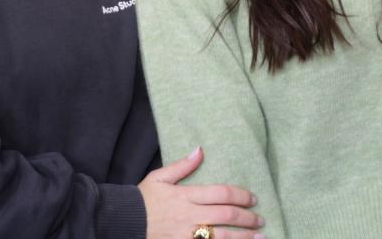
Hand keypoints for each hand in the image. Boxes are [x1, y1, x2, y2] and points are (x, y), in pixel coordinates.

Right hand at [140, 147, 264, 238]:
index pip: (222, 193)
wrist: (121, 223)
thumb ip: (182, 166)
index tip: (253, 199)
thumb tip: (200, 150)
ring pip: (221, 237)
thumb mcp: (159, 178)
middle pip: (226, 215)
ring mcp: (186, 235)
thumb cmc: (142, 200)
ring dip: (243, 238)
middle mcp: (189, 215)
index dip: (241, 195)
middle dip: (247, 218)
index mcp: (186, 195)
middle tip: (260, 220)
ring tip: (259, 238)